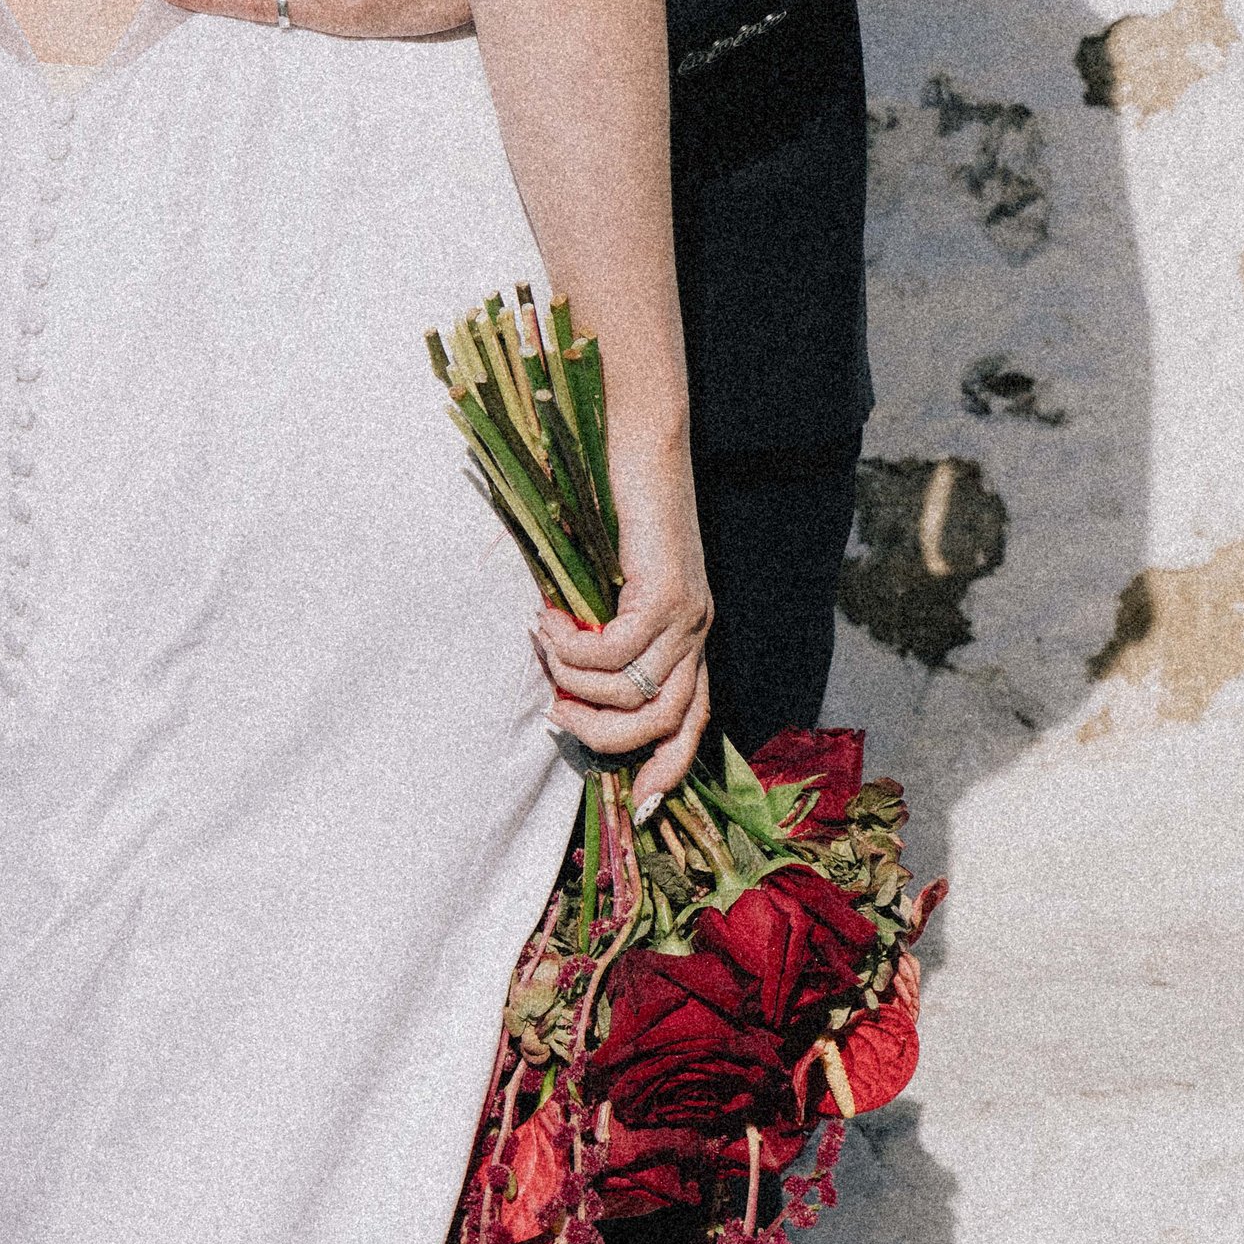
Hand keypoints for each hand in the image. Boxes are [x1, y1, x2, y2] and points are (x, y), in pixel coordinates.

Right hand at [534, 501, 713, 818]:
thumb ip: (601, 628)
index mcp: (691, 634)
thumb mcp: (611, 583)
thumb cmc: (618, 506)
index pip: (693, 723)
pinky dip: (573, 648)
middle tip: (555, 711)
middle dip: (602, 736)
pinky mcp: (668, 591)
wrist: (642, 442)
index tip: (637, 802)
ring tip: (545, 649)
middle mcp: (698, 630)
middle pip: (661, 723)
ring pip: (636, 693)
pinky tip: (548, 620)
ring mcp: (688, 612)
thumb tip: (561, 675)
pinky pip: (615, 650)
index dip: (668, 768)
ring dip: (578, 684)